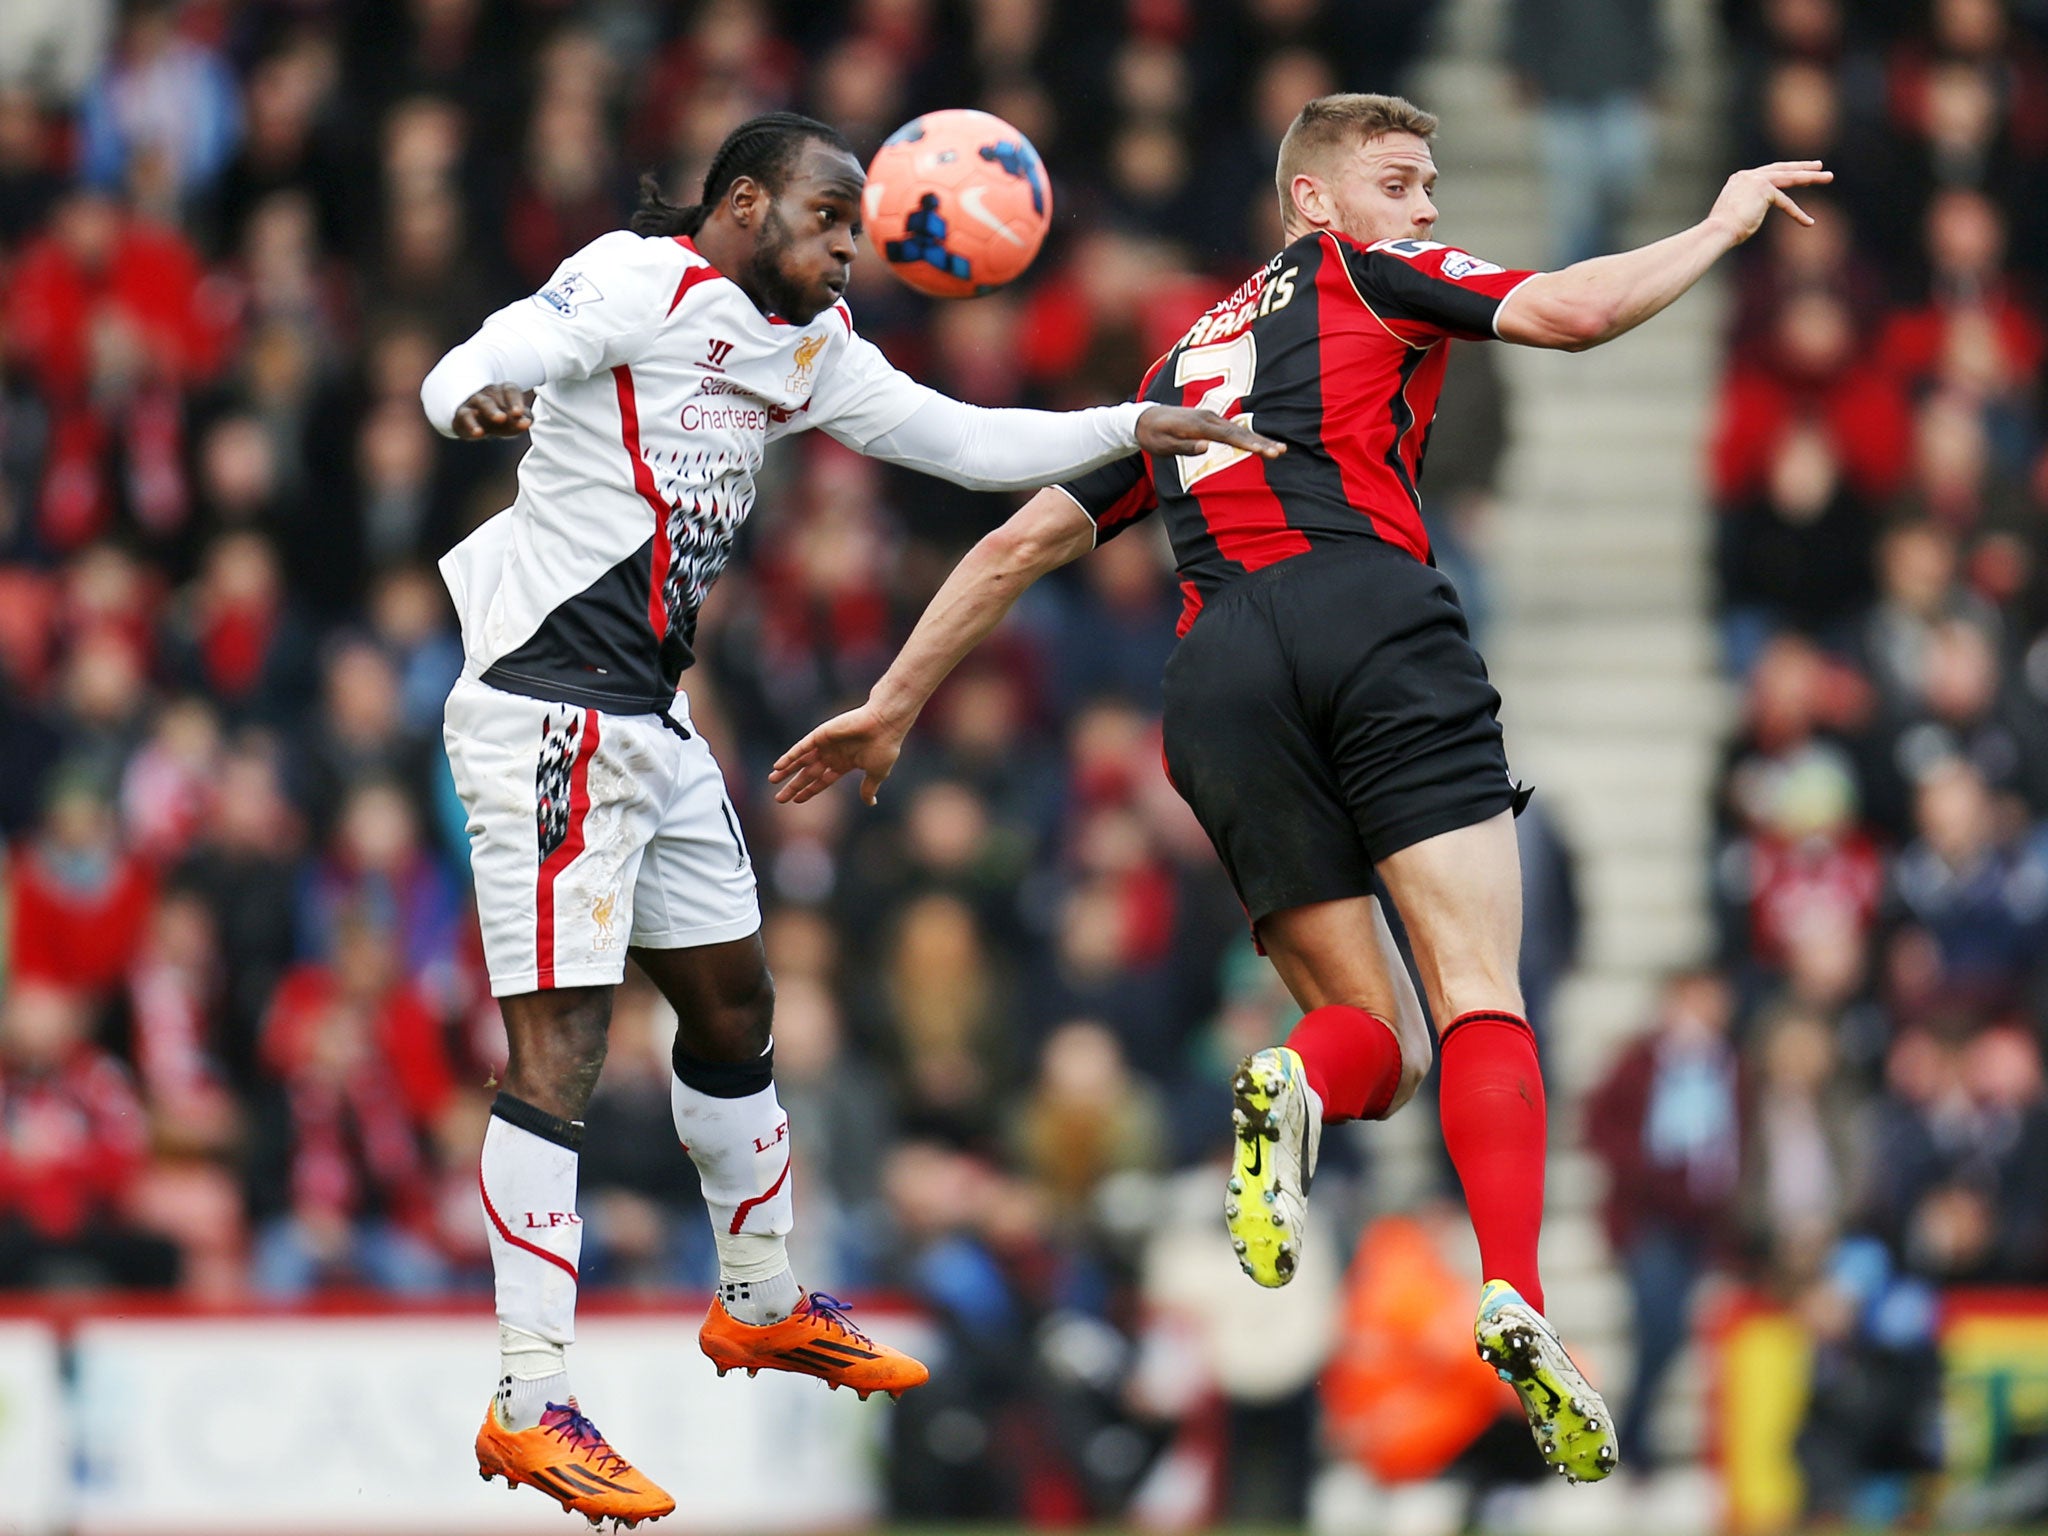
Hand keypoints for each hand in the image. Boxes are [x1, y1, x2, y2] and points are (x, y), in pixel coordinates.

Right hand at [452, 383, 533, 437]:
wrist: (475, 422)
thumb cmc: (500, 419)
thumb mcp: (514, 420)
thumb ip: (522, 420)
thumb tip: (527, 422)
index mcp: (504, 391)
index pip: (510, 390)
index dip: (516, 400)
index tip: (520, 413)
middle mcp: (489, 393)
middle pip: (495, 393)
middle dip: (505, 404)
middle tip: (512, 415)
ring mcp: (474, 401)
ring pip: (481, 401)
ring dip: (491, 410)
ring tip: (499, 420)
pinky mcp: (462, 414)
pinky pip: (465, 416)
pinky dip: (471, 424)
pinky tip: (478, 433)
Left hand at [769, 700, 910, 804]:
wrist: (885, 725)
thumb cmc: (884, 747)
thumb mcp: (876, 773)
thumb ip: (869, 788)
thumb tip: (871, 803)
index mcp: (845, 763)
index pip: (823, 780)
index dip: (810, 790)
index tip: (797, 800)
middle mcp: (833, 754)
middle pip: (808, 773)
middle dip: (794, 785)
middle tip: (779, 798)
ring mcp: (826, 744)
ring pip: (801, 760)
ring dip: (786, 770)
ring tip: (772, 779)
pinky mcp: (821, 734)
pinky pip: (801, 747)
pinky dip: (789, 756)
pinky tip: (778, 766)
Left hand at [1135, 406, 1285, 460]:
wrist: (1145, 418)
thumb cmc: (1153, 435)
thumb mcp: (1163, 445)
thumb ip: (1184, 446)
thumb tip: (1206, 447)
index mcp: (1199, 425)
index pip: (1228, 436)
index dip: (1248, 444)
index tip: (1264, 452)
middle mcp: (1209, 418)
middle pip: (1239, 432)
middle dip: (1261, 442)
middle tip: (1281, 452)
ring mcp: (1211, 418)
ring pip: (1239, 430)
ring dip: (1260, 439)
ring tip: (1280, 449)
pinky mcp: (1212, 421)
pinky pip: (1234, 430)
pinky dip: (1249, 436)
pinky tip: (1262, 444)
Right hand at [1706, 161, 1832, 246]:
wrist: (1718, 231)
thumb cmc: (1724, 230)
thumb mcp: (1738, 213)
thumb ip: (1750, 206)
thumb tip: (1754, 213)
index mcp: (1739, 179)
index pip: (1767, 174)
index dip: (1784, 174)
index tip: (1797, 174)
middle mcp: (1747, 175)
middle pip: (1781, 169)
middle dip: (1801, 167)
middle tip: (1819, 166)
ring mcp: (1755, 179)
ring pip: (1789, 177)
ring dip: (1811, 177)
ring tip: (1828, 177)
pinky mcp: (1764, 188)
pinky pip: (1785, 202)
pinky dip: (1797, 213)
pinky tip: (1808, 222)